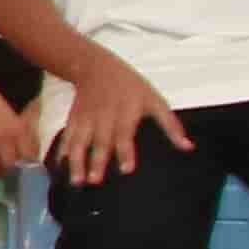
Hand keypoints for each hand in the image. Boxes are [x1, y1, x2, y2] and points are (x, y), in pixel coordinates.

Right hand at [51, 56, 186, 185]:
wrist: (96, 67)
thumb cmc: (130, 86)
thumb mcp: (155, 100)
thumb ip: (170, 125)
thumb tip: (188, 147)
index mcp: (125, 113)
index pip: (124, 134)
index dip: (125, 152)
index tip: (126, 170)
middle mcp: (103, 117)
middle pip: (99, 142)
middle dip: (96, 162)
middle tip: (94, 181)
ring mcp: (86, 119)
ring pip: (80, 142)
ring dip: (76, 161)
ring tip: (76, 181)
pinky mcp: (74, 119)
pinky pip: (67, 137)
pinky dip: (63, 151)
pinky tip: (60, 165)